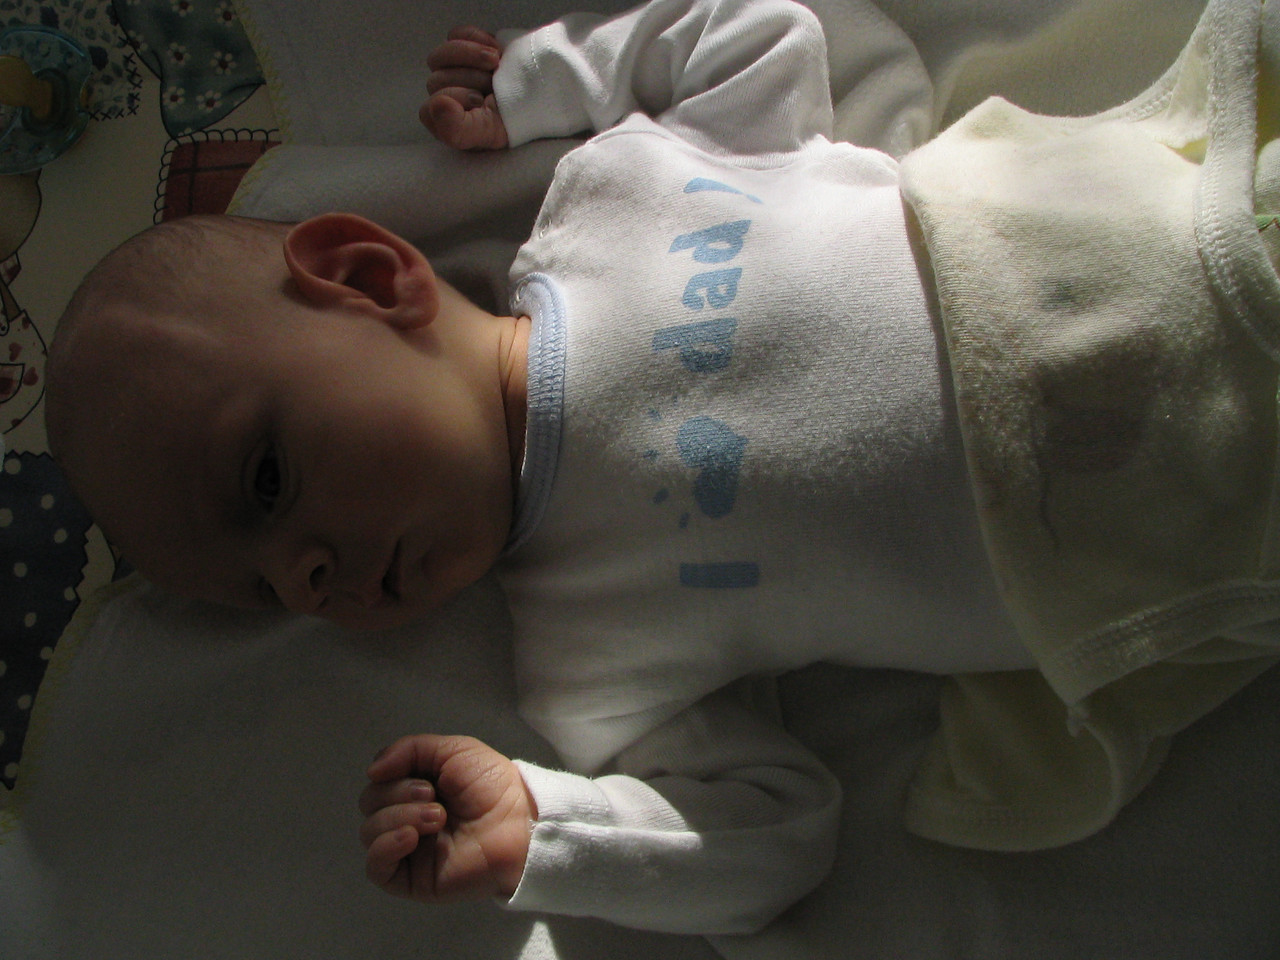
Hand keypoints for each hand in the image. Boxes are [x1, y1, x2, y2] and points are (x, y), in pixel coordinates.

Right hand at [360, 734, 533, 901]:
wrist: (517, 824)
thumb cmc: (492, 786)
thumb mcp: (454, 750)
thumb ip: (409, 749)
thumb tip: (371, 770)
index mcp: (414, 789)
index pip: (378, 781)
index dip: (391, 774)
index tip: (422, 776)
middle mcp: (406, 817)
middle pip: (369, 804)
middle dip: (398, 794)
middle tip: (435, 797)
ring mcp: (407, 849)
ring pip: (369, 832)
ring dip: (400, 817)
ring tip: (438, 818)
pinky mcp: (410, 878)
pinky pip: (375, 868)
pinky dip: (385, 847)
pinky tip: (411, 838)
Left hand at [421, 26, 509, 149]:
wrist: (541, 92)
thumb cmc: (513, 119)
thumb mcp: (488, 133)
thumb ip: (456, 129)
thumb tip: (436, 105)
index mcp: (446, 123)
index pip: (429, 109)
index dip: (455, 101)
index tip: (481, 102)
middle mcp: (445, 97)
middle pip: (435, 81)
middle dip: (470, 81)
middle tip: (492, 86)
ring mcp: (452, 70)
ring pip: (439, 56)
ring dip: (472, 58)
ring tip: (496, 64)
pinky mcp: (463, 48)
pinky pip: (455, 35)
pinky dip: (477, 39)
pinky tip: (495, 50)